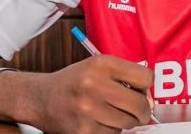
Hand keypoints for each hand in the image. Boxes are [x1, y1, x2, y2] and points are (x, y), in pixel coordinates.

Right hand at [32, 55, 153, 133]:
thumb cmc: (75, 81)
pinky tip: (99, 121)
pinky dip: (111, 130)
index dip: (146, 85)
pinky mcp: (83, 131)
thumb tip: (150, 98)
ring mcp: (88, 110)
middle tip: (139, 110)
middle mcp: (94, 85)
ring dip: (125, 121)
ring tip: (110, 112)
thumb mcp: (97, 66)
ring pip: (128, 123)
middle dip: (143, 110)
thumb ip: (125, 75)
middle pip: (140, 105)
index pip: (145, 77)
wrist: (41, 98)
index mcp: (101, 64)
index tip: (140, 89)